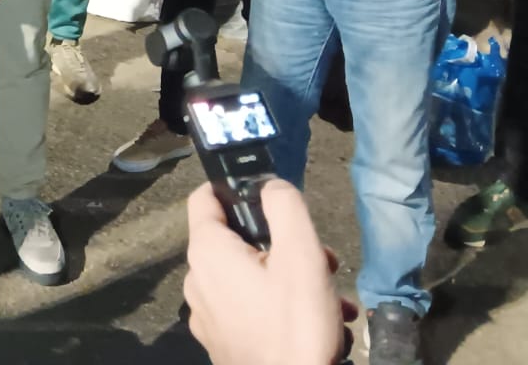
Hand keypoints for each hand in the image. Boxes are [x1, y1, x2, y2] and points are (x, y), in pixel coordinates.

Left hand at [184, 181, 354, 364]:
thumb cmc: (295, 325)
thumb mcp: (301, 255)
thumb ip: (284, 206)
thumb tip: (270, 184)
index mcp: (207, 252)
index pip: (204, 197)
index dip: (235, 188)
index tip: (271, 199)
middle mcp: (196, 280)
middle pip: (235, 240)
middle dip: (280, 243)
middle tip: (321, 260)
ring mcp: (207, 315)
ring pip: (248, 276)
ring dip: (288, 277)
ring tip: (330, 297)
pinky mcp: (221, 342)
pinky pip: (248, 308)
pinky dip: (278, 306)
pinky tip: (317, 323)